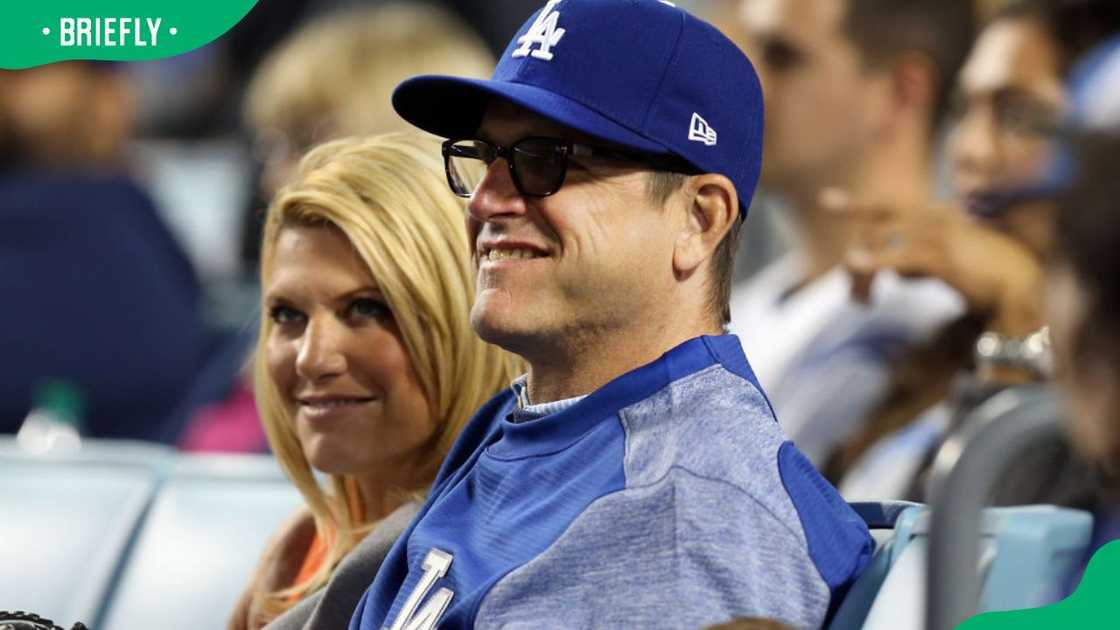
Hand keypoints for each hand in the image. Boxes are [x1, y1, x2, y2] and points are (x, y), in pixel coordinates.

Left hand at [823, 188, 1043, 337]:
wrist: (1024, 287)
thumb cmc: (988, 277)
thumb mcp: (946, 265)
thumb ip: (918, 264)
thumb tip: (895, 273)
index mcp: (935, 216)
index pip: (887, 206)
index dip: (856, 204)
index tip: (827, 200)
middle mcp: (934, 218)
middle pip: (877, 229)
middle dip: (858, 262)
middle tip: (857, 298)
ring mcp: (941, 233)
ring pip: (883, 242)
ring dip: (864, 272)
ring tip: (859, 301)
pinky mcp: (948, 255)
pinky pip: (903, 255)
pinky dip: (877, 261)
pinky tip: (857, 265)